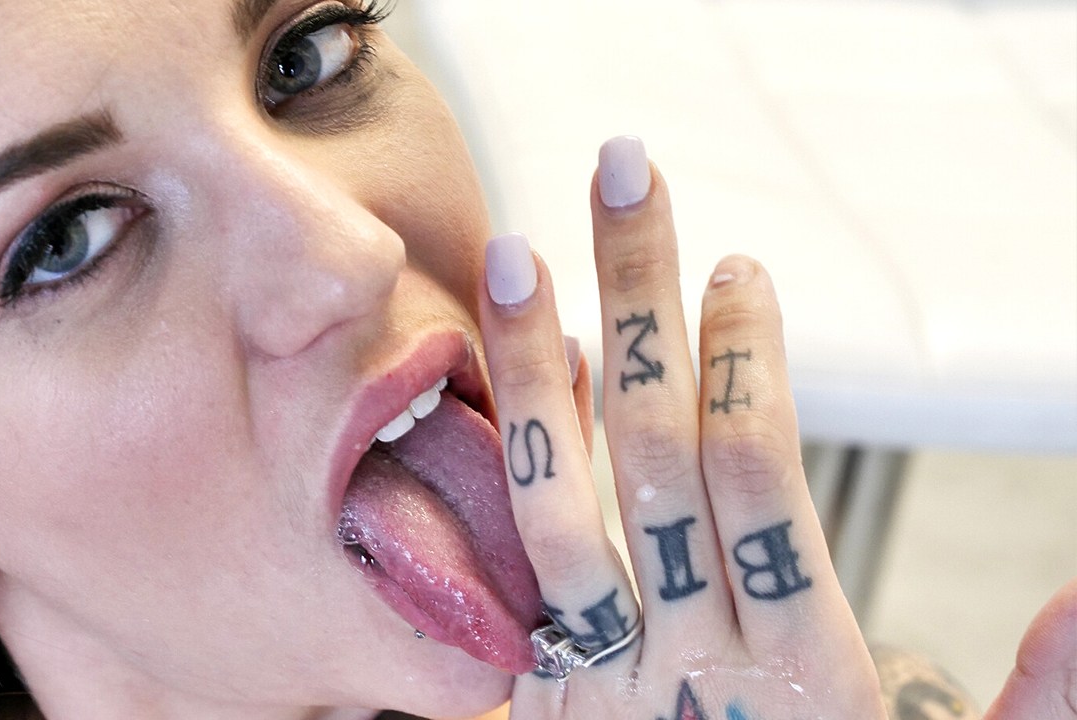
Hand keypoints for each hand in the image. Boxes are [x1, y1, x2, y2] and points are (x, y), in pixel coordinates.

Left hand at [478, 136, 886, 718]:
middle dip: (639, 300)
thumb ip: (1038, 708)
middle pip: (655, 446)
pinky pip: (519, 569)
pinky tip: (518, 379)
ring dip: (539, 366)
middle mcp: (691, 659)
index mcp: (802, 669)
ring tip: (522, 252)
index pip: (756, 473)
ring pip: (559, 497)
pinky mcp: (548, 699)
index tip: (740, 268)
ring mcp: (605, 678)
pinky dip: (516, 466)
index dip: (746, 357)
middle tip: (625, 175)